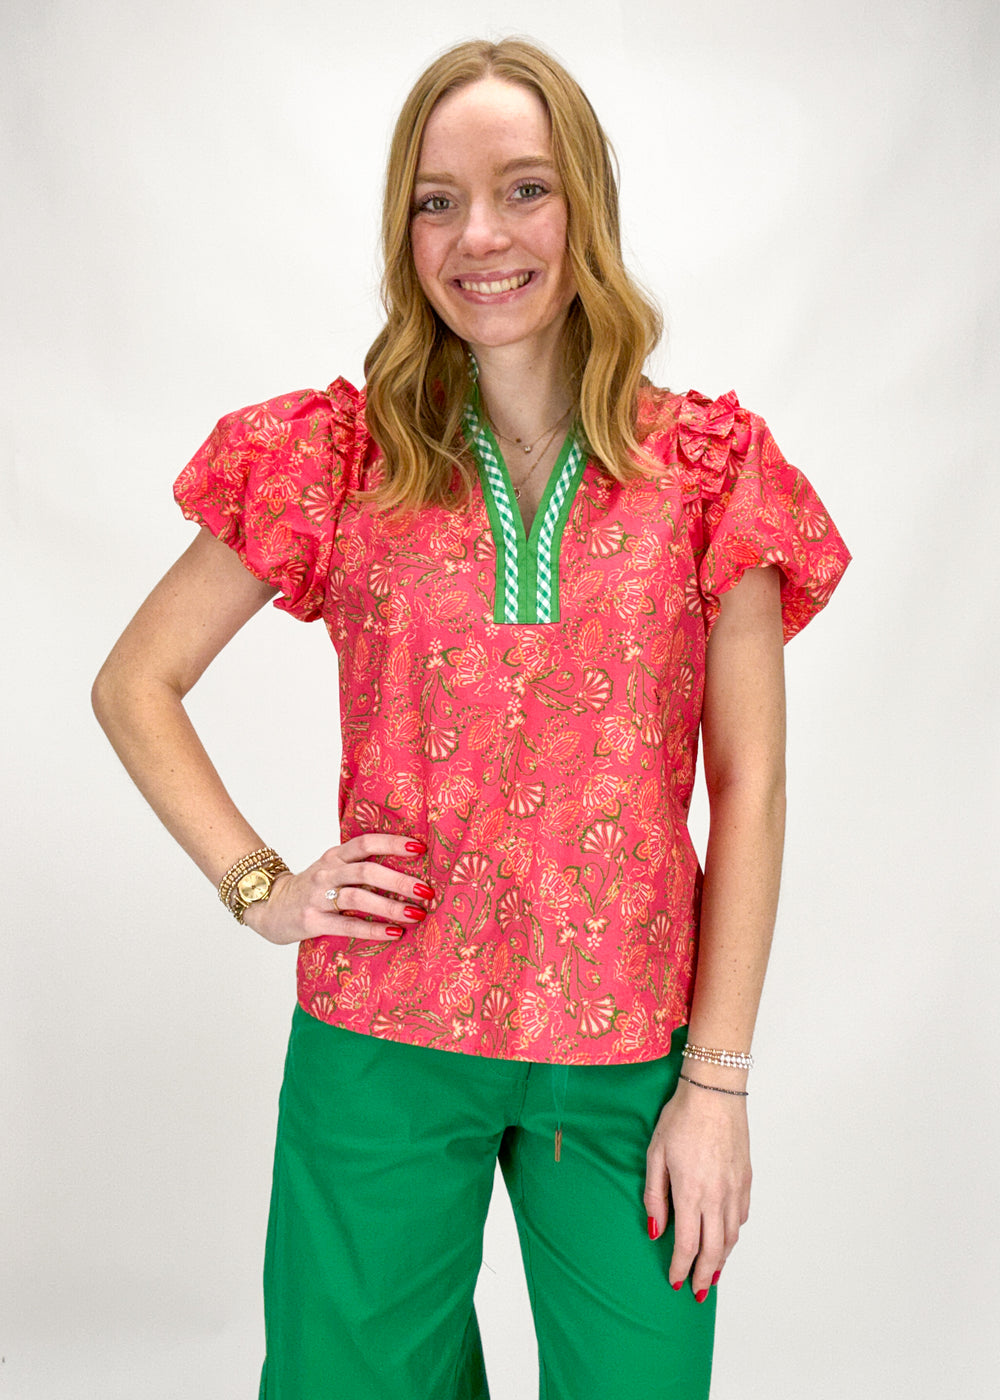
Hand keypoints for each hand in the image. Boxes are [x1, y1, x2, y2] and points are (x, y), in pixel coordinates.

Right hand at [243, 832, 432, 945]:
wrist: (269, 907)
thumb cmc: (312, 889)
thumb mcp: (332, 869)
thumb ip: (360, 866)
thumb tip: (409, 869)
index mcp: (334, 856)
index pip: (366, 842)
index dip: (392, 843)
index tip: (420, 849)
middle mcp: (327, 872)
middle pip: (366, 871)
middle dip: (399, 881)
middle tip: (426, 891)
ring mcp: (317, 896)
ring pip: (357, 897)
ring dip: (390, 906)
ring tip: (417, 914)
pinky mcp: (311, 920)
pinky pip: (346, 924)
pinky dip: (372, 929)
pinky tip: (393, 933)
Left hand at [643, 1076, 750, 1298]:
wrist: (714, 1092)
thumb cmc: (681, 1118)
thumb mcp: (656, 1154)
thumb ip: (655, 1195)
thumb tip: (656, 1229)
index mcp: (691, 1193)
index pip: (687, 1245)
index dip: (681, 1268)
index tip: (675, 1281)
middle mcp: (717, 1197)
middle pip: (714, 1250)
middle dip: (705, 1276)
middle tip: (698, 1292)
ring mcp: (735, 1189)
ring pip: (731, 1237)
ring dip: (722, 1259)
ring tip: (713, 1273)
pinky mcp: (746, 1179)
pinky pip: (741, 1216)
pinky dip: (733, 1234)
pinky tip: (726, 1237)